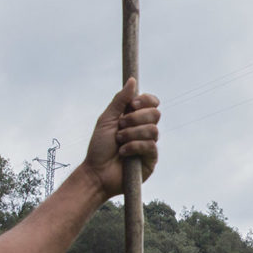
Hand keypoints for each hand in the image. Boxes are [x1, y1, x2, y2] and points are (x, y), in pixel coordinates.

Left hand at [82, 78, 160, 197]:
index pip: (152, 103)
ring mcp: (149, 145)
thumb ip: (120, 100)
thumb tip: (132, 80)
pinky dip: (133, 147)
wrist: (96, 172)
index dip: (145, 101)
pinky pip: (150, 146)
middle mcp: (144, 130)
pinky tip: (123, 153)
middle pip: (155, 114)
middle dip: (135, 119)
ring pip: (152, 130)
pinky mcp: (151, 160)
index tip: (132, 105)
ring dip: (131, 134)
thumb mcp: (107, 119)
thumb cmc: (99, 147)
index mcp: (135, 118)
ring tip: (119, 142)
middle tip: (120, 126)